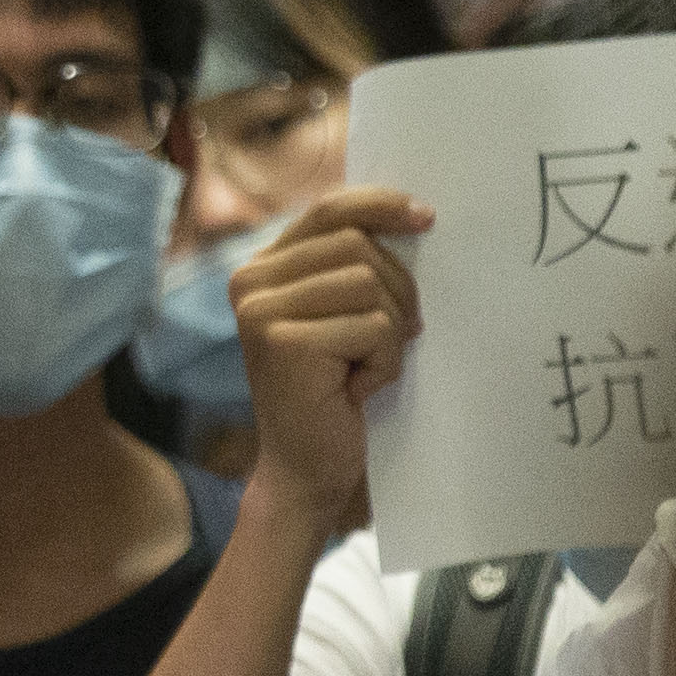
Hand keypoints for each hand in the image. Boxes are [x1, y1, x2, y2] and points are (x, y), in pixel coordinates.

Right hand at [231, 186, 428, 517]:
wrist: (307, 470)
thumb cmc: (333, 391)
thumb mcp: (339, 314)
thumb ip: (351, 265)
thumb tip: (412, 215)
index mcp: (261, 268)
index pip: (329, 210)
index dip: (381, 205)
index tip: (425, 217)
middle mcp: (250, 282)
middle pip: (357, 245)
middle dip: (397, 289)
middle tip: (399, 333)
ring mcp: (261, 312)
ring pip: (369, 284)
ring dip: (390, 331)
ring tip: (366, 366)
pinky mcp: (284, 343)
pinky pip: (373, 327)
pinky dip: (384, 362)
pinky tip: (356, 389)